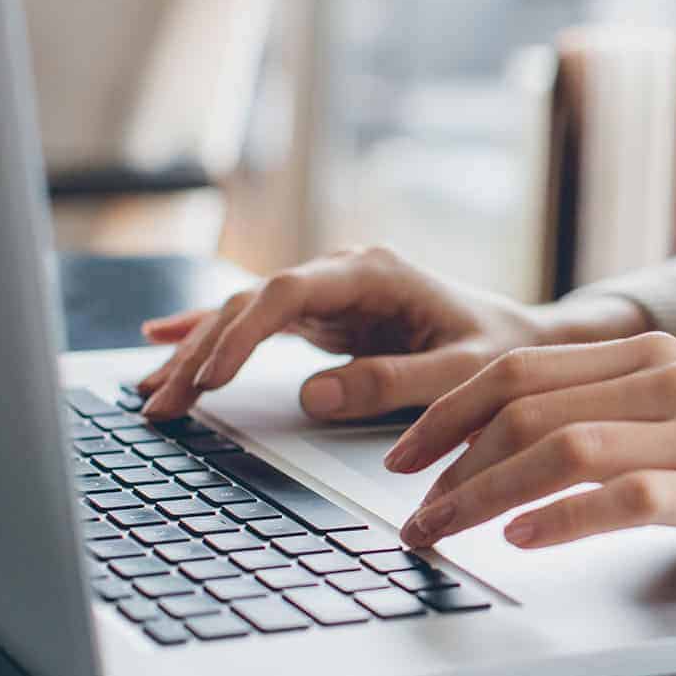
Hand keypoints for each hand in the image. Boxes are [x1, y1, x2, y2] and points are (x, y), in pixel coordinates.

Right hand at [136, 246, 642, 422]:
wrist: (526, 343)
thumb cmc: (502, 354)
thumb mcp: (461, 373)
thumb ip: (393, 383)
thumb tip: (311, 396)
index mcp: (375, 273)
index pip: (289, 292)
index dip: (242, 332)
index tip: (209, 376)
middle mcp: (343, 273)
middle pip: (252, 303)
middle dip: (201, 353)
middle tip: (161, 403)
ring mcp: (330, 293)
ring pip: (244, 314)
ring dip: (195, 353)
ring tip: (149, 396)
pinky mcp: (324, 317)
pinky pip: (256, 324)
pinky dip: (210, 336)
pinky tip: (160, 342)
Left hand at [385, 331, 675, 597]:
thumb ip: (608, 418)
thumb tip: (500, 450)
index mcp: (649, 355)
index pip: (518, 369)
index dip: (445, 413)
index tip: (400, 459)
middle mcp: (670, 378)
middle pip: (525, 404)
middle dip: (448, 460)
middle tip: (409, 513)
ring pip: (563, 447)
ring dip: (484, 494)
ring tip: (443, 533)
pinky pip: (627, 496)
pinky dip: (563, 518)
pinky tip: (524, 539)